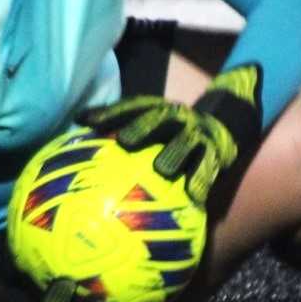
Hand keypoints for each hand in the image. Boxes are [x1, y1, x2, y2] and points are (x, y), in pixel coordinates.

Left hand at [77, 63, 262, 205]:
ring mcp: (197, 135)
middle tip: (125, 141)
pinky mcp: (216, 153)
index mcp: (158, 109)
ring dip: (173, 154)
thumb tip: (77, 128)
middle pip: (158, 119)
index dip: (108, 112)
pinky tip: (194, 195)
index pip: (131, 106)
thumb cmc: (173, 131)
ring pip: (184, 143)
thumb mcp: (153, 121)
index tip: (84, 120)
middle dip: (142, 128)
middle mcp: (177, 118)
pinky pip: (207, 169)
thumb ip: (121, 126)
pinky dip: (201, 181)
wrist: (223, 125)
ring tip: (163, 170)